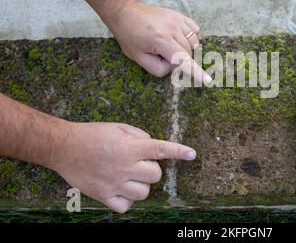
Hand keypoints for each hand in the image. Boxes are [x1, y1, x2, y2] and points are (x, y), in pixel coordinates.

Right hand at [52, 122, 195, 212]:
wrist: (64, 147)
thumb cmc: (92, 134)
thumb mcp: (119, 127)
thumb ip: (140, 136)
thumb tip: (152, 146)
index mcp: (129, 148)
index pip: (161, 150)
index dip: (179, 152)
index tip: (192, 154)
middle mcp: (124, 167)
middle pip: (155, 176)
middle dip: (152, 169)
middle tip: (139, 162)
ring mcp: (114, 184)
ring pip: (144, 193)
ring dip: (142, 185)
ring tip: (130, 176)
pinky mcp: (103, 196)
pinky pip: (125, 206)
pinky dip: (127, 200)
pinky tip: (121, 189)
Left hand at [107, 1, 211, 83]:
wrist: (127, 13)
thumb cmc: (130, 37)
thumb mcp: (139, 59)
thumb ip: (159, 68)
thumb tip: (176, 66)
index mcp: (161, 40)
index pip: (182, 59)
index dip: (195, 71)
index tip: (208, 80)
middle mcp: (172, 28)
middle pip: (188, 52)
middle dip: (179, 59)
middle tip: (161, 54)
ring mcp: (177, 20)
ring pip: (194, 42)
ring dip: (185, 49)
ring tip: (168, 46)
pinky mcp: (180, 16)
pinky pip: (195, 30)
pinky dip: (190, 38)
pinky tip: (178, 38)